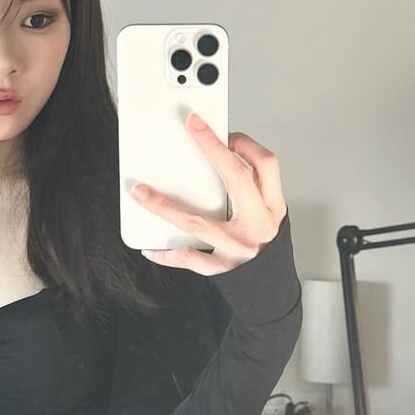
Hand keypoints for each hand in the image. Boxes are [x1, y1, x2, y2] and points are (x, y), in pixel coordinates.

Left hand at [131, 112, 288, 274]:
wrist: (271, 289)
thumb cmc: (265, 246)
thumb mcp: (266, 214)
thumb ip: (247, 190)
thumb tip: (211, 156)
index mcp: (273, 207)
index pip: (265, 165)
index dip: (246, 143)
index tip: (224, 129)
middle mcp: (259, 225)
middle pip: (236, 180)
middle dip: (213, 148)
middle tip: (191, 125)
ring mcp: (240, 248)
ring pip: (198, 223)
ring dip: (165, 206)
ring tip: (141, 192)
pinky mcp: (223, 269)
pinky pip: (190, 260)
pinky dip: (168, 253)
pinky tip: (151, 247)